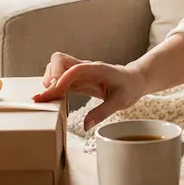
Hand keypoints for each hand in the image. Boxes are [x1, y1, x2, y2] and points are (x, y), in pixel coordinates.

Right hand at [33, 52, 147, 129]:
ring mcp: (79, 72)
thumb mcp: (120, 102)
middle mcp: (85, 68)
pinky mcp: (76, 79)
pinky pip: (60, 78)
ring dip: (49, 81)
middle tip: (49, 96)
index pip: (74, 68)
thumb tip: (86, 125)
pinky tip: (52, 99)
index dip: (61, 78)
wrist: (134, 80)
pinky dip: (53, 87)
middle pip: (59, 60)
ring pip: (56, 67)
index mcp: (97, 69)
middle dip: (50, 75)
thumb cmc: (129, 88)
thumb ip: (102, 112)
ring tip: (49, 99)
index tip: (54, 92)